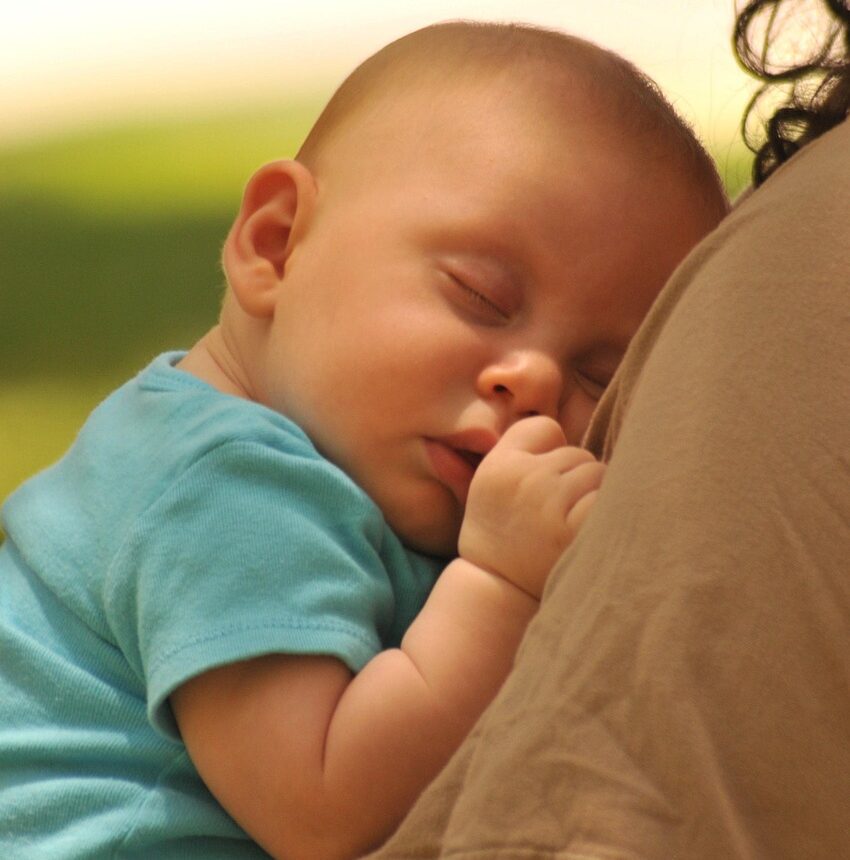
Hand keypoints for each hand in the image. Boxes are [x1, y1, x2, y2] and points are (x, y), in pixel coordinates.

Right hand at [458, 416, 604, 599]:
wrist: (497, 591)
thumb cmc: (500, 534)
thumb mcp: (488, 485)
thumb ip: (516, 451)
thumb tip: (550, 421)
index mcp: (499, 465)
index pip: (546, 428)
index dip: (548, 453)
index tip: (539, 482)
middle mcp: (524, 478)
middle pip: (576, 453)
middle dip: (573, 478)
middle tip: (552, 514)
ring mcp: (551, 502)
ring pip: (597, 473)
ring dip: (592, 496)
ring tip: (567, 525)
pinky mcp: (576, 528)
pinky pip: (609, 498)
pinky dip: (604, 513)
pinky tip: (584, 534)